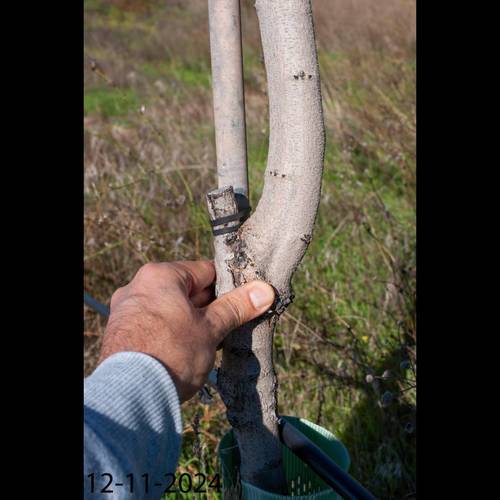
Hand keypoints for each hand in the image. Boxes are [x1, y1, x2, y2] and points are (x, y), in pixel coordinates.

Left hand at [98, 260, 274, 401]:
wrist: (128, 396)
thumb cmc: (171, 353)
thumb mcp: (211, 328)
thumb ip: (236, 307)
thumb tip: (264, 291)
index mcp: (160, 275)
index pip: (206, 271)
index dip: (229, 286)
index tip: (244, 301)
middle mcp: (138, 286)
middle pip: (187, 290)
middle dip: (210, 308)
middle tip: (231, 326)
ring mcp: (126, 310)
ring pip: (171, 309)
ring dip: (192, 322)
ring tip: (211, 343)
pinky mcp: (121, 332)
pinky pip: (155, 324)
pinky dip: (172, 333)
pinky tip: (186, 352)